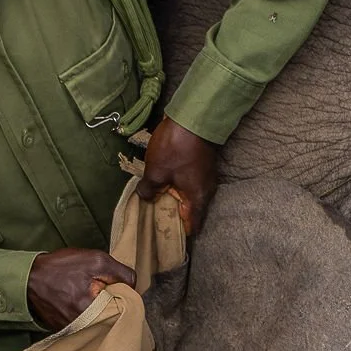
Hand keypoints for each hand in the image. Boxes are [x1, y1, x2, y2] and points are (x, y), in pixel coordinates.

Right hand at [27, 247, 137, 329]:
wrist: (29, 277)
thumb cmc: (62, 267)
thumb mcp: (97, 260)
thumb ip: (122, 274)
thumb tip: (134, 287)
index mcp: (92, 310)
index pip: (123, 311)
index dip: (124, 298)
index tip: (116, 290)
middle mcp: (83, 326)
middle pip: (112, 320)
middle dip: (113, 307)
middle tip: (103, 292)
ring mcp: (73, 331)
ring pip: (99, 324)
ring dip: (100, 312)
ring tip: (90, 297)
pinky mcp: (66, 332)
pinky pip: (86, 326)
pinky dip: (88, 317)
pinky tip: (80, 303)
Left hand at [139, 115, 220, 230]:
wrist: (194, 116)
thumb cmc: (176, 148)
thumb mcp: (155, 171)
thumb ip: (148, 189)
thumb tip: (145, 198)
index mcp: (197, 199)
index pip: (192, 228)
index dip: (177, 234)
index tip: (161, 233)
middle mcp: (206, 192)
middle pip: (190, 213)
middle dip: (172, 215)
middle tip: (153, 214)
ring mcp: (206, 178)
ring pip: (189, 196)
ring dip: (174, 198)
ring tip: (156, 197)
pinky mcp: (202, 166)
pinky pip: (190, 184)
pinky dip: (177, 186)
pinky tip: (163, 180)